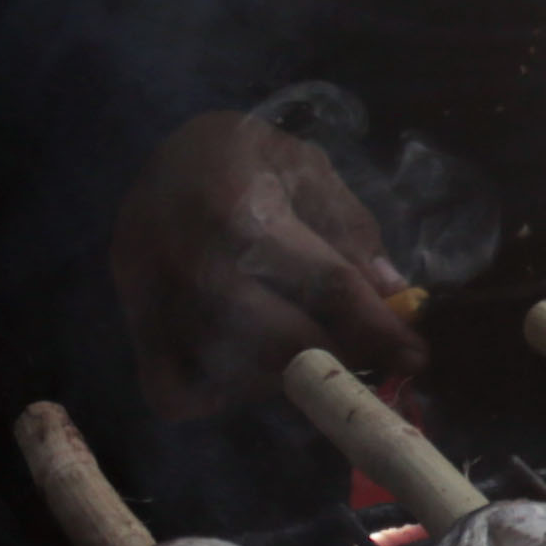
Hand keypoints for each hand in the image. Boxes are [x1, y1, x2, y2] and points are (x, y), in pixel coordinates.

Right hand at [110, 112, 421, 420]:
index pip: (322, 280)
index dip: (375, 327)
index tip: (414, 355)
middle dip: (331, 357)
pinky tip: (249, 366)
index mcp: (241, 202)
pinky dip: (219, 395)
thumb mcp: (308, 172)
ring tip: (308, 354)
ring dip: (279, 377)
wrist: (163, 150)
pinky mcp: (130, 322)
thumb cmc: (249, 159)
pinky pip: (172, 391)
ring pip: (223, 371)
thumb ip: (349, 232)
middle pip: (270, 336)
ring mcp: (147, 294)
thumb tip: (392, 295)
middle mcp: (186, 253)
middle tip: (364, 360)